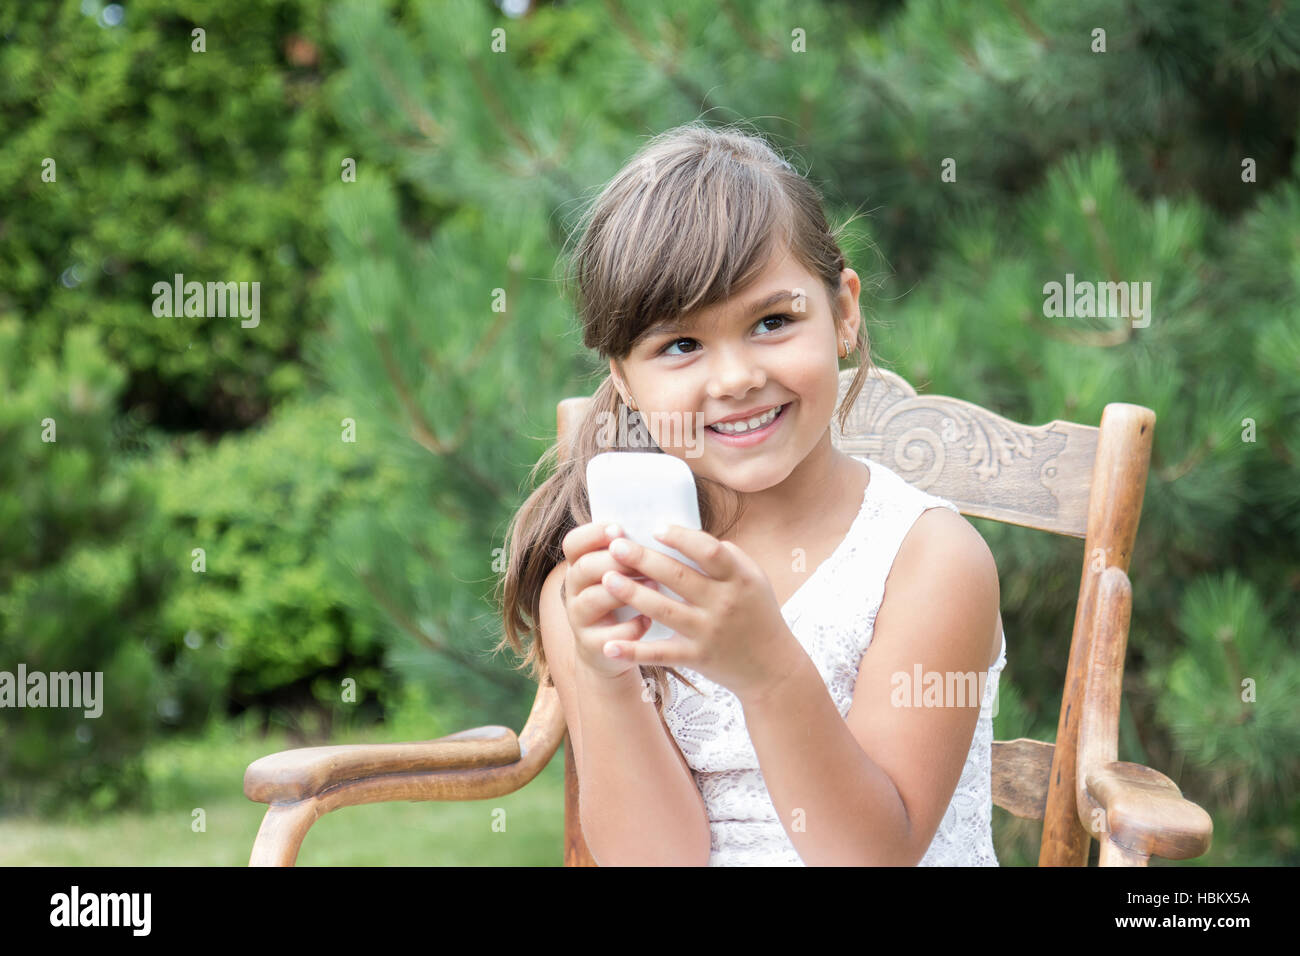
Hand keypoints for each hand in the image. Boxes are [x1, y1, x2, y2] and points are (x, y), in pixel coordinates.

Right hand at [560, 520, 654, 680]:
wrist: (611, 650)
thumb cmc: (624, 601)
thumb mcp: (620, 574)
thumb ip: (631, 553)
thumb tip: (664, 526)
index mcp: (580, 566)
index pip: (573, 543)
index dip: (593, 533)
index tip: (619, 528)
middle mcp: (574, 590)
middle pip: (584, 567)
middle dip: (614, 560)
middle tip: (642, 559)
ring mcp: (579, 618)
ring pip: (593, 599)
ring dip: (624, 591)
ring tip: (654, 585)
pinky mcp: (592, 645)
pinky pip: (609, 635)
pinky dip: (631, 626)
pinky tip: (648, 620)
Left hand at [597, 524, 803, 701]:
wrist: (772, 666)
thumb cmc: (758, 613)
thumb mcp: (754, 578)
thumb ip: (726, 556)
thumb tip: (688, 534)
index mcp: (739, 578)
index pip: (708, 551)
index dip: (681, 537)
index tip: (655, 528)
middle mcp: (724, 603)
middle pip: (677, 576)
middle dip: (643, 559)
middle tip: (616, 545)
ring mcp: (708, 632)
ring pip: (663, 610)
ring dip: (631, 594)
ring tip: (606, 578)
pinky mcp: (696, 657)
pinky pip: (660, 653)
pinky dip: (633, 651)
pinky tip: (608, 644)